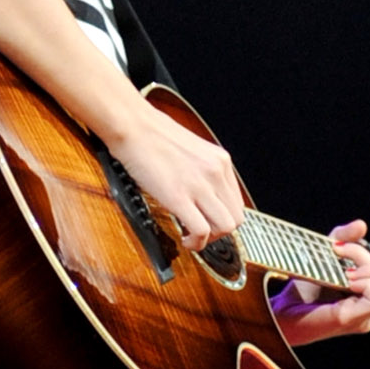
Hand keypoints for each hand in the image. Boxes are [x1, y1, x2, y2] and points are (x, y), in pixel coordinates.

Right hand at [103, 99, 248, 250]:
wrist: (133, 125)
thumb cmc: (151, 134)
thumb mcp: (190, 149)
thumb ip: (201, 169)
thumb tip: (200, 191)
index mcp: (220, 160)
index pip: (237, 201)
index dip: (223, 218)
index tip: (210, 222)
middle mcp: (215, 172)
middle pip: (236, 217)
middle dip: (219, 232)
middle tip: (201, 233)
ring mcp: (200, 185)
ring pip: (225, 227)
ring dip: (210, 240)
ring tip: (192, 238)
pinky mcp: (179, 197)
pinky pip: (202, 231)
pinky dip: (196, 242)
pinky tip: (184, 239)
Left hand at [274, 220, 369, 345]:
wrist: (278, 312)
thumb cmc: (299, 290)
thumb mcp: (324, 257)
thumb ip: (343, 240)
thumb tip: (362, 225)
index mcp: (369, 301)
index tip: (354, 251)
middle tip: (343, 254)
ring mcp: (363, 319)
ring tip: (345, 270)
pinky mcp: (350, 320)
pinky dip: (364, 282)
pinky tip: (345, 279)